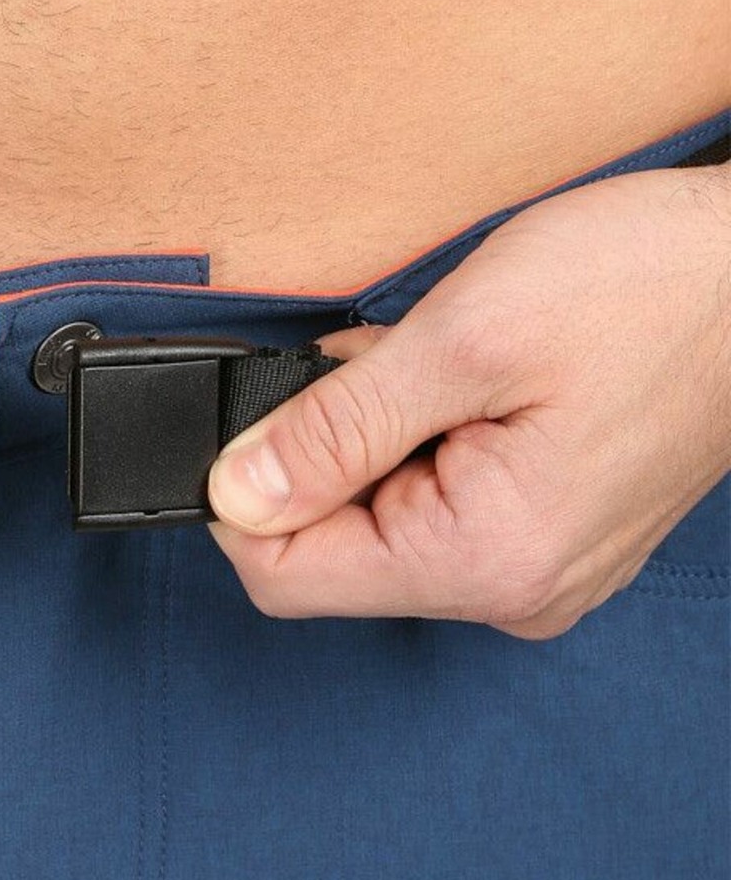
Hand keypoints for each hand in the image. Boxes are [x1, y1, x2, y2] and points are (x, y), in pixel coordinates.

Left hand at [206, 162, 730, 635]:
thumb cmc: (647, 288)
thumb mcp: (464, 339)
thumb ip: (333, 428)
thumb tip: (232, 492)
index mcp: (485, 562)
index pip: (285, 578)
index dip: (245, 492)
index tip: (272, 409)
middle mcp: (514, 591)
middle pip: (334, 551)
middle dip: (329, 450)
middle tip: (392, 362)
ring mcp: (540, 568)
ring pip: (387, 523)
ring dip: (383, 437)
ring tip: (452, 363)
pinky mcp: (554, 533)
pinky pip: (444, 506)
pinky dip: (431, 441)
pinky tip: (478, 383)